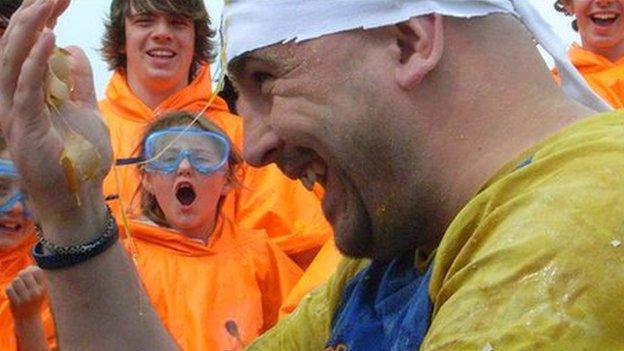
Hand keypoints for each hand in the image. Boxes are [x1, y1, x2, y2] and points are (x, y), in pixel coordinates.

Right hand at [0, 0, 112, 241]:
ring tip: (47, 4)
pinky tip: (49, 37)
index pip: (27, 47)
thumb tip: (73, 50)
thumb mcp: (84, 110)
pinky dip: (37, 60)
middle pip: (15, 47)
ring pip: (13, 60)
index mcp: (27, 92)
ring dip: (30, 29)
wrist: (78, 196)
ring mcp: (15, 111)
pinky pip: (27, 86)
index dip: (40, 20)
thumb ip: (77, 82)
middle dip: (33, 15)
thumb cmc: (79, 157)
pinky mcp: (24, 124)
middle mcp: (13, 97)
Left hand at [6, 265, 46, 318]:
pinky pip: (9, 289)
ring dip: (14, 282)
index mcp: (43, 288)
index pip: (36, 271)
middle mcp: (36, 293)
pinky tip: (13, 293)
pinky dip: (9, 289)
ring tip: (17, 287)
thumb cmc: (34, 301)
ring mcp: (25, 298)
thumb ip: (37, 279)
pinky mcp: (16, 302)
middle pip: (24, 274)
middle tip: (20, 279)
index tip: (28, 273)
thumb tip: (29, 267)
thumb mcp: (40, 290)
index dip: (30, 269)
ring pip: (16, 280)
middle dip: (21, 275)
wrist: (28, 319)